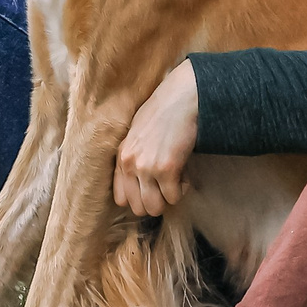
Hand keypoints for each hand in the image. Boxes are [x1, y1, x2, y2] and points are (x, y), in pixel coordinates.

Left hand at [114, 60, 198, 217]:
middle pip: (139, 208)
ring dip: (169, 198)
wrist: (181, 98)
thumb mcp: (137, 134)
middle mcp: (130, 165)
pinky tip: (185, 173)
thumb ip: (133, 156)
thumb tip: (141, 182)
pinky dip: (183, 189)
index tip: (153, 189)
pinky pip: (174, 197)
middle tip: (167, 186)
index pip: (121, 199)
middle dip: (156, 201)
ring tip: (176, 180)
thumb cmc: (163, 112)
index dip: (140, 198)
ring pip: (155, 207)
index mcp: (121, 156)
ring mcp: (147, 168)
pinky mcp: (167, 169)